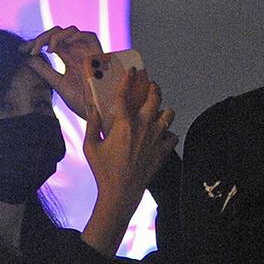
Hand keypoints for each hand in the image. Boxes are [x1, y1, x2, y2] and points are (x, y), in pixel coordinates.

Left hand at [24, 26, 103, 122]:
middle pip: (59, 33)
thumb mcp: (57, 82)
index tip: (21, 50)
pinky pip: (88, 35)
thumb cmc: (81, 101)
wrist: (96, 113)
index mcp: (69, 57)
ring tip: (47, 50)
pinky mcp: (99, 53)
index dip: (36, 42)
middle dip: (42, 38)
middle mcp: (78, 51)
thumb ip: (43, 69)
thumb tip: (26, 58)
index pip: (51, 42)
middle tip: (30, 49)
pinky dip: (72, 36)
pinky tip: (58, 48)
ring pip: (71, 30)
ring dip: (55, 36)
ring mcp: (88, 51)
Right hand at [83, 66, 175, 197]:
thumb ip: (92, 123)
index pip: (125, 94)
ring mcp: (155, 139)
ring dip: (164, 110)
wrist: (120, 193)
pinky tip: (161, 135)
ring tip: (158, 110)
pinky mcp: (163, 151)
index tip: (132, 70)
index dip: (128, 79)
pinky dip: (168, 134)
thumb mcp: (90, 146)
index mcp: (123, 123)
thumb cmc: (103, 170)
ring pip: (169, 114)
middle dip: (153, 88)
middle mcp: (142, 127)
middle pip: (154, 98)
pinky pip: (173, 136)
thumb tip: (93, 107)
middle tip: (150, 86)